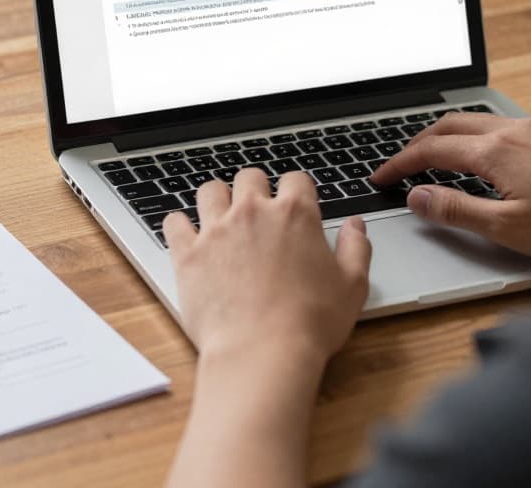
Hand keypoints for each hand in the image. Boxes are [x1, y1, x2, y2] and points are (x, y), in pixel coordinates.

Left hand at [163, 168, 370, 363]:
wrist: (262, 352)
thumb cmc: (310, 324)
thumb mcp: (352, 286)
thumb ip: (356, 248)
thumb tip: (356, 226)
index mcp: (295, 215)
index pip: (296, 179)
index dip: (298, 191)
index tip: (296, 205)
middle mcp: (252, 213)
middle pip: (249, 177)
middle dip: (256, 190)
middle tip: (258, 212)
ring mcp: (216, 231)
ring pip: (209, 190)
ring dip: (217, 198)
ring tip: (221, 217)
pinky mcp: (187, 254)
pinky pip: (174, 222)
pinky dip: (179, 225)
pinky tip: (186, 234)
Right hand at [370, 113, 530, 263]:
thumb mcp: (506, 228)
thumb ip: (455, 210)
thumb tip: (417, 197)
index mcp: (496, 152)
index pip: (431, 150)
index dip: (399, 164)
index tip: (380, 178)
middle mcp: (514, 131)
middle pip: (448, 124)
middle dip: (416, 142)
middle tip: (399, 164)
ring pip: (476, 120)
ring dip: (446, 135)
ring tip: (433, 157)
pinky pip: (502, 124)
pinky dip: (476, 136)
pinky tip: (481, 156)